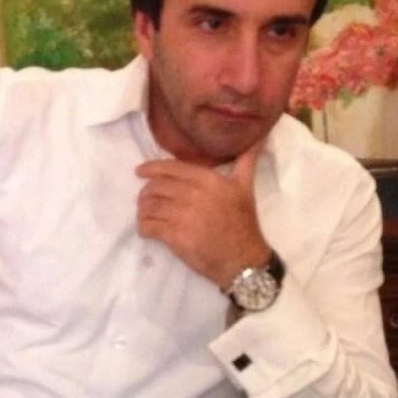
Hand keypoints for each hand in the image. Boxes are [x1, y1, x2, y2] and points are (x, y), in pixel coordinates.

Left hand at [136, 147, 270, 287]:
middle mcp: (194, 194)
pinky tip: (146, 230)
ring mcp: (183, 216)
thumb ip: (246, 162)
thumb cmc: (243, 224)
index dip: (152, 168)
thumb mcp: (246, 188)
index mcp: (208, 180)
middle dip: (146, 193)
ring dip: (143, 211)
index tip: (140, 171)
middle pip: (157, 187)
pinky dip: (143, 227)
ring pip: (150, 206)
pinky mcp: (176, 236)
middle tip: (144, 199)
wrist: (243, 259)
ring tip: (145, 215)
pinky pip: (149, 226)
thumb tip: (258, 138)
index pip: (172, 168)